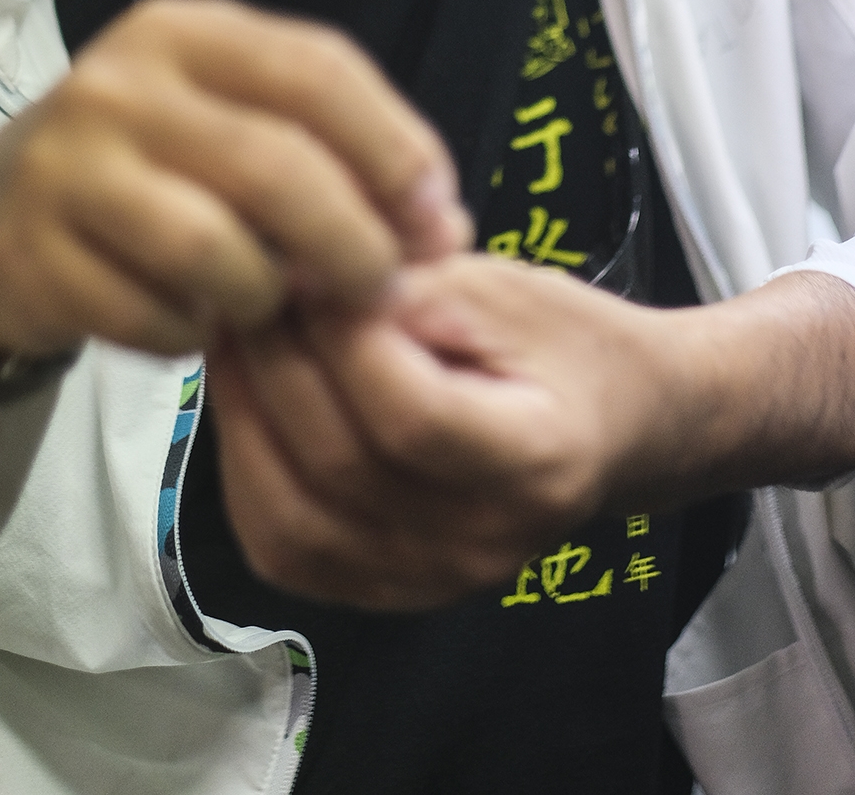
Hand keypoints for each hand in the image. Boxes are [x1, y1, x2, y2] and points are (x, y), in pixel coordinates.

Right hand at [0, 0, 469, 359]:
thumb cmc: (148, 164)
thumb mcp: (225, 117)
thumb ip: (328, 149)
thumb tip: (440, 227)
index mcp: (186, 29)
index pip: (319, 71)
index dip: (396, 150)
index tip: (439, 221)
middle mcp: (122, 82)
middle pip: (278, 167)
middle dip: (354, 243)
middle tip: (382, 292)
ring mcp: (67, 165)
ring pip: (218, 251)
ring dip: (271, 297)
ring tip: (278, 305)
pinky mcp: (32, 252)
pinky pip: (156, 316)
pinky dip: (196, 334)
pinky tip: (197, 322)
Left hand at [209, 256, 854, 608]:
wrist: (615, 426)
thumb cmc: (565, 341)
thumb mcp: (505, 286)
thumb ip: (411, 284)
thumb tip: (302, 275)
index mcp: (536, 462)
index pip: (410, 416)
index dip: (344, 336)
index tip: (317, 260)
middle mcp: (481, 544)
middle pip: (339, 465)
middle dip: (278, 358)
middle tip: (254, 278)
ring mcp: (429, 583)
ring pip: (291, 518)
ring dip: (244, 412)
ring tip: (238, 329)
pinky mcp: (382, 593)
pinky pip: (282, 546)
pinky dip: (245, 466)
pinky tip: (248, 394)